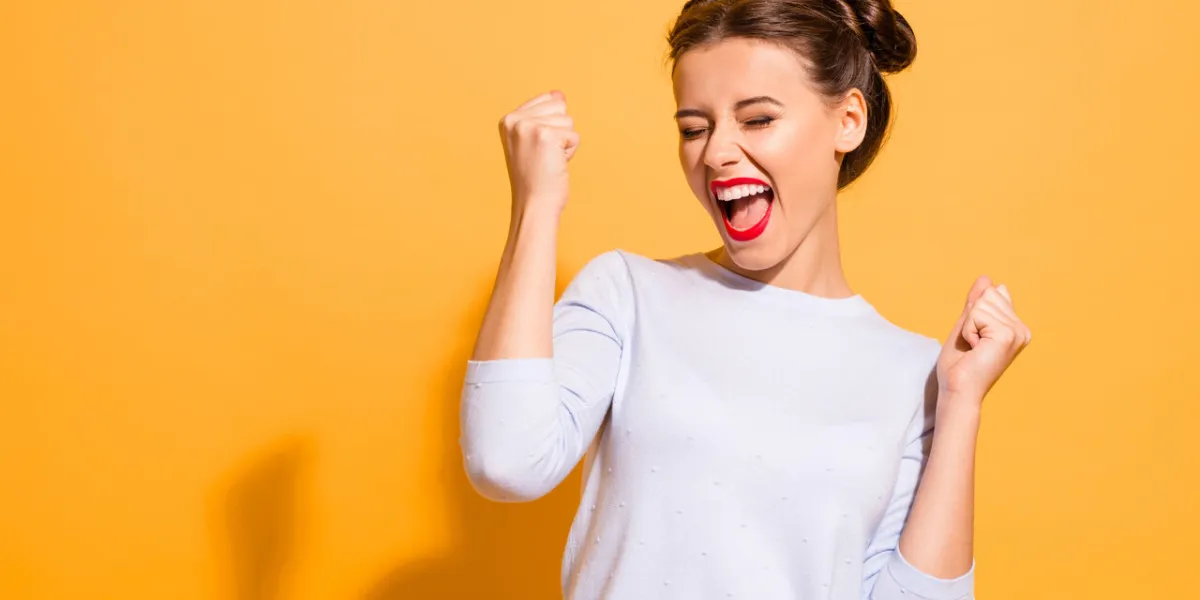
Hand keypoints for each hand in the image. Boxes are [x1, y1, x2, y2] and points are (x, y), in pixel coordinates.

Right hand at [498, 90, 579, 218]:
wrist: (534, 205)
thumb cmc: (536, 177)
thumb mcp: (535, 140)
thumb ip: (545, 114)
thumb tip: (558, 93)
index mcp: (508, 119)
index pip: (548, 101)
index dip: (551, 126)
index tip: (537, 149)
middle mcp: (515, 120)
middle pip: (560, 107)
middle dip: (559, 133)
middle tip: (544, 156)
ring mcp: (529, 126)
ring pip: (568, 121)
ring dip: (564, 144)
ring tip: (548, 161)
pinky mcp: (546, 135)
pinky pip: (574, 136)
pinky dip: (570, 153)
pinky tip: (554, 165)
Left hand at [936, 276, 1031, 404]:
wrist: (958, 390)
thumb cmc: (959, 366)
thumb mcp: (966, 327)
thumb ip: (976, 304)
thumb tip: (986, 278)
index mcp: (1015, 327)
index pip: (993, 292)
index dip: (974, 312)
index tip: (975, 339)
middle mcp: (1021, 329)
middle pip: (988, 294)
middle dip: (971, 318)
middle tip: (973, 344)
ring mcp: (1017, 331)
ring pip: (981, 303)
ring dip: (968, 325)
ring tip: (974, 347)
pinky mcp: (1007, 334)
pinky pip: (977, 314)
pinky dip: (968, 330)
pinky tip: (975, 348)